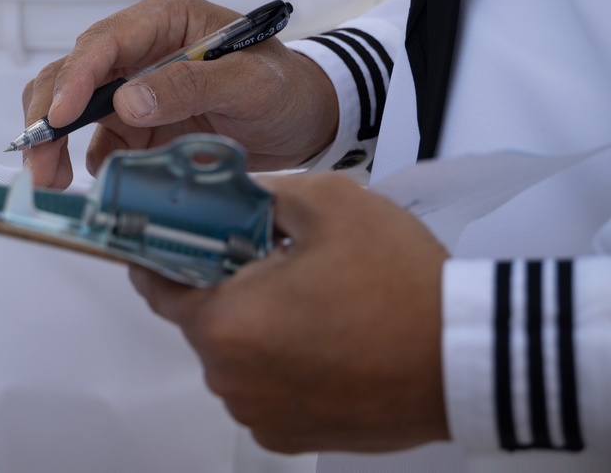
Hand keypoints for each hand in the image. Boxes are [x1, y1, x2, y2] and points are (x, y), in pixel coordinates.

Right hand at [22, 0, 338, 188]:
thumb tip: (127, 103)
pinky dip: (90, 163)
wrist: (304, 120)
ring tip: (50, 182)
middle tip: (39, 162)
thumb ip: (191, 86)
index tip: (58, 119)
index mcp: (165, 19)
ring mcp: (133, 87)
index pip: (104, 42)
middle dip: (48, 117)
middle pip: (72, 73)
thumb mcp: (249, 83)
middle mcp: (140, 48)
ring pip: (73, 109)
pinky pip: (100, 143)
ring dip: (55, 143)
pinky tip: (102, 185)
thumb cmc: (285, 88)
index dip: (75, 78)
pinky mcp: (136, 125)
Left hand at [130, 172, 450, 453]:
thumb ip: (264, 191)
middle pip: (201, 319)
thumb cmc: (403, 288)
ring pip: (234, 354)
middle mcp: (232, 378)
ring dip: (255, 324)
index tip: (169, 238)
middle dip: (224, 284)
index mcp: (228, 322)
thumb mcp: (330, 203)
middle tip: (266, 256)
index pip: (158, 286)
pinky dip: (277, 361)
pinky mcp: (290, 434)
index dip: (161, 254)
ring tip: (306, 297)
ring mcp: (260, 413)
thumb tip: (233, 193)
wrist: (467, 356)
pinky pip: (261, 387)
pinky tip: (320, 335)